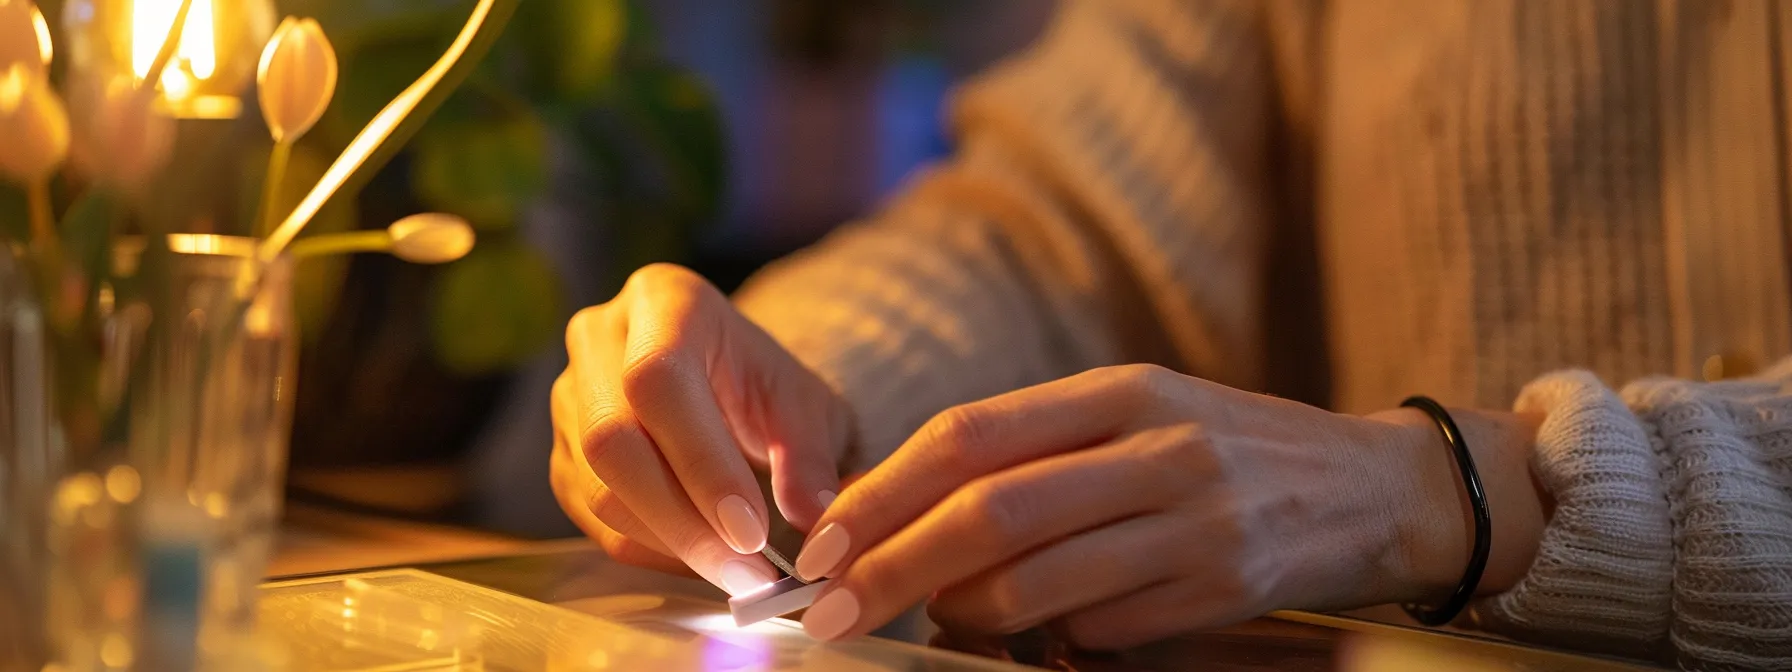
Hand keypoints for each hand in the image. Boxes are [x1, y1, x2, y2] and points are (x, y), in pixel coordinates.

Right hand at [549, 264, 854, 595]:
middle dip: (685, 521)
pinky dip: (651, 551)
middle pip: (612, 440)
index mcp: (662, 300)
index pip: (657, 380)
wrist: (724, 383)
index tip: (752, 532)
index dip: (701, 462)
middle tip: (748, 572)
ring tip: (738, 574)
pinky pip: (591, 519)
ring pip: (598, 488)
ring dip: (670, 545)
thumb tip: (814, 516)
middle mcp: (599, 340)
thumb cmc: (762, 384)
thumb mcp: (805, 404)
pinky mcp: (562, 453)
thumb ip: (809, 455)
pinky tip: (702, 560)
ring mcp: (568, 397)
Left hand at [790, 364, 1545, 647]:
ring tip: (939, 619)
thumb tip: (914, 515)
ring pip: (1037, 581)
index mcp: (1122, 391)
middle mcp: (1156, 447)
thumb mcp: (1144, 414)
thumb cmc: (1233, 449)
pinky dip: (1051, 638)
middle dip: (892, 566)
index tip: (822, 541)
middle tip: (831, 609)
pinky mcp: (1222, 589)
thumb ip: (1042, 450)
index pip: (970, 436)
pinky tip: (1041, 634)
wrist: (1378, 488)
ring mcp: (1194, 521)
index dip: (884, 492)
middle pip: (989, 512)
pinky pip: (1101, 628)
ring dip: (965, 613)